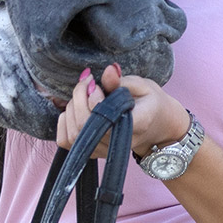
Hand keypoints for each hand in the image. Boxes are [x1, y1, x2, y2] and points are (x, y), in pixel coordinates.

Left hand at [53, 64, 188, 160]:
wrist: (157, 126)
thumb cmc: (149, 103)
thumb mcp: (142, 86)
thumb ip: (123, 81)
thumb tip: (109, 70)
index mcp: (137, 124)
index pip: (104, 115)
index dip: (92, 95)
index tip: (95, 81)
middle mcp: (118, 143)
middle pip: (83, 125)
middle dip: (78, 97)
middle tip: (87, 82)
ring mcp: (104, 151)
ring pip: (72, 134)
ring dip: (71, 108)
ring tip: (83, 94)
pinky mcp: (93, 153)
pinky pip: (65, 141)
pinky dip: (65, 122)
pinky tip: (76, 110)